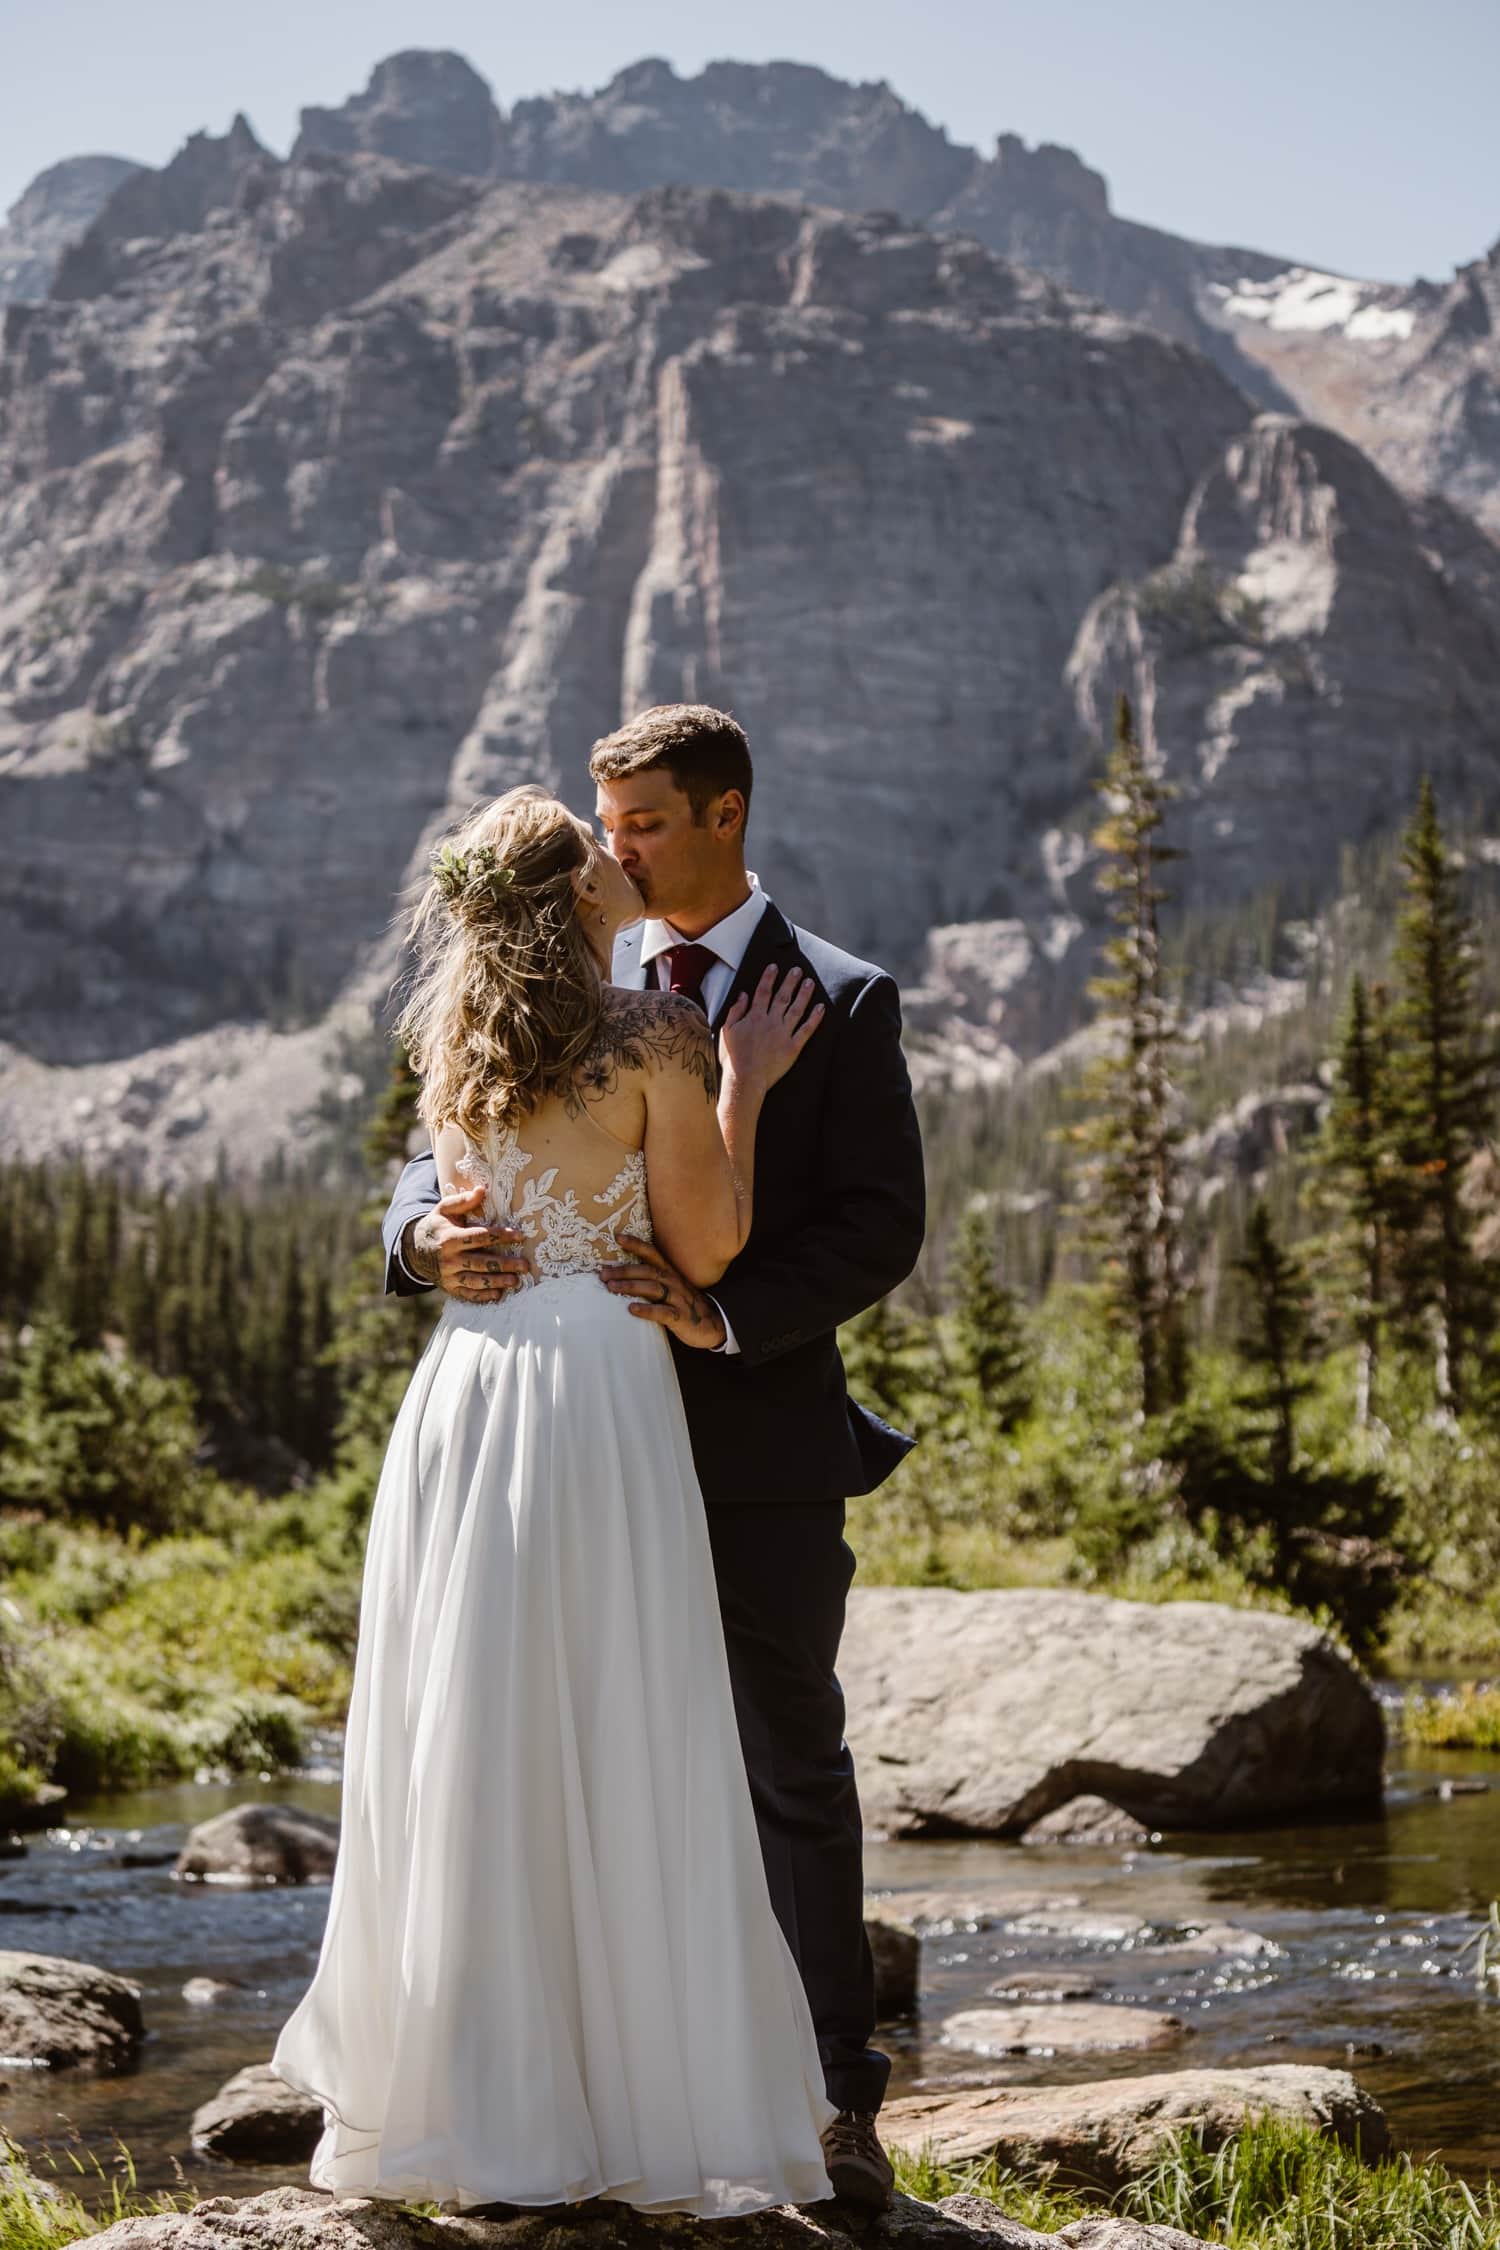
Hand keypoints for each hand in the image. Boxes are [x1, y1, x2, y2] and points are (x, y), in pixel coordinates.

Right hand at [407, 1183, 532, 1301]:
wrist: (413, 1249)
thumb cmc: (436, 1226)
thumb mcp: (444, 1209)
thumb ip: (463, 1201)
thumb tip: (481, 1190)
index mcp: (450, 1238)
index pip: (480, 1237)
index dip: (501, 1236)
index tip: (520, 1236)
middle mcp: (450, 1259)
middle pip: (481, 1262)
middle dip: (504, 1264)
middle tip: (525, 1265)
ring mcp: (449, 1276)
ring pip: (476, 1281)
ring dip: (497, 1282)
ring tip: (516, 1281)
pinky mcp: (449, 1288)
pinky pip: (467, 1294)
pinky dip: (483, 1296)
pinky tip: (498, 1295)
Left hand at [599, 1237, 726, 1349]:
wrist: (712, 1324)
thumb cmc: (684, 1304)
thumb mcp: (671, 1287)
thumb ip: (651, 1280)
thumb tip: (620, 1276)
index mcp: (670, 1273)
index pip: (652, 1254)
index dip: (636, 1244)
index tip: (618, 1237)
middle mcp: (673, 1282)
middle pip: (647, 1271)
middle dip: (624, 1270)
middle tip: (602, 1273)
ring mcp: (678, 1299)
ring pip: (652, 1288)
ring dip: (631, 1286)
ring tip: (611, 1287)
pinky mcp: (680, 1317)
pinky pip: (662, 1312)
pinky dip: (646, 1310)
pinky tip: (631, 1309)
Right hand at [719, 963, 823, 1092]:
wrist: (745, 1080)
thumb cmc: (733, 1058)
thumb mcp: (727, 1031)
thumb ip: (735, 1011)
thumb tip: (743, 995)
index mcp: (754, 1017)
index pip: (763, 992)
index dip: (769, 978)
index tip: (775, 966)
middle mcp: (770, 1022)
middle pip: (782, 997)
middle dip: (790, 982)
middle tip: (798, 970)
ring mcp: (783, 1034)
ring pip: (796, 1009)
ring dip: (804, 995)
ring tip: (810, 983)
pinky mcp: (793, 1047)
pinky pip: (806, 1030)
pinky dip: (814, 1018)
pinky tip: (821, 1008)